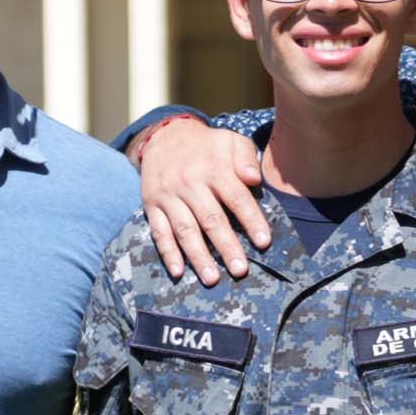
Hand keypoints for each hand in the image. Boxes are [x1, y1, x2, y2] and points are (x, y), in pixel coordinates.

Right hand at [133, 113, 273, 286]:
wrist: (164, 135)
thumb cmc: (207, 146)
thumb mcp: (230, 141)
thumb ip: (245, 158)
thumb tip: (255, 179)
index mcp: (214, 169)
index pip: (236, 198)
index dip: (251, 220)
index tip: (264, 242)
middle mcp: (190, 184)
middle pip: (211, 219)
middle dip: (226, 246)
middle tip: (240, 270)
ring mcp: (169, 196)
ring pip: (185, 230)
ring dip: (198, 256)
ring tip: (213, 279)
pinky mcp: (152, 205)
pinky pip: (159, 231)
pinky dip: (168, 253)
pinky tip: (178, 272)